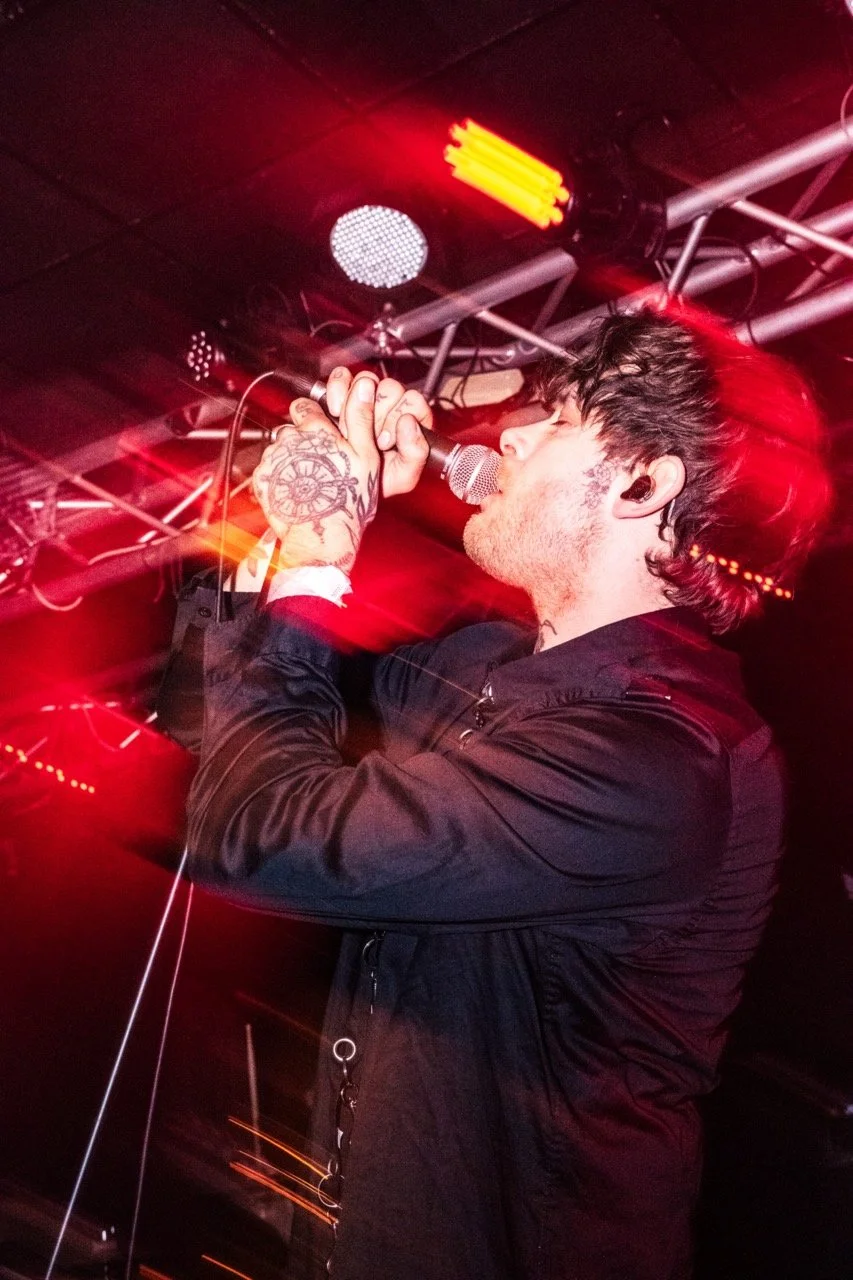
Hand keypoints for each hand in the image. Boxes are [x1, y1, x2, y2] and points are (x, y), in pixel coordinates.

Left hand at [251, 372, 381, 573]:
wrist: (321, 536)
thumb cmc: (346, 500)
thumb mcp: (365, 456)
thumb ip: (360, 418)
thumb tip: (363, 387)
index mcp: (317, 430)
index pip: (305, 407)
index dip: (313, 418)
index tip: (320, 431)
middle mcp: (291, 440)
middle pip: (291, 430)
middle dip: (302, 442)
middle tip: (320, 464)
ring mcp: (274, 459)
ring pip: (280, 451)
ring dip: (291, 460)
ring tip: (308, 481)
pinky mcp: (263, 478)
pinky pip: (269, 470)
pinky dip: (278, 478)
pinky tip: (295, 490)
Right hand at [325, 367, 430, 497]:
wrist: (336, 480)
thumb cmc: (373, 480)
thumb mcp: (401, 476)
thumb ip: (416, 453)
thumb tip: (408, 422)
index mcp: (409, 422)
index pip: (414, 402)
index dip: (399, 419)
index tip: (384, 441)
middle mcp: (389, 404)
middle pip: (391, 388)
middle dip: (376, 417)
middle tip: (366, 438)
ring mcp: (365, 394)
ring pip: (368, 379)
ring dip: (356, 405)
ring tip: (347, 429)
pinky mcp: (340, 390)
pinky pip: (341, 376)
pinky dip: (337, 390)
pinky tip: (335, 411)